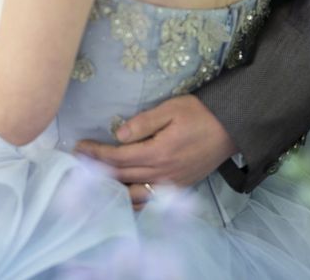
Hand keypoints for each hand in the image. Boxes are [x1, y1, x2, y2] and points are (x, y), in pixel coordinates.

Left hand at [75, 95, 237, 210]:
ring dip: (112, 189)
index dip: (96, 154)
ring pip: (134, 194)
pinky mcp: (179, 186)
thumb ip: (144, 122)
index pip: (118, 157)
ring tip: (94, 182)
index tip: (79, 148)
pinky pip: (150, 199)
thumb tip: (119, 135)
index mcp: (158, 152)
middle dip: (97, 171)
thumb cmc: (200, 113)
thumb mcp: (171, 109)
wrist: (231, 127)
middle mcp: (162, 173)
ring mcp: (172, 183)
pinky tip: (123, 196)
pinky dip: (133, 200)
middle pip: (122, 176)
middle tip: (77, 164)